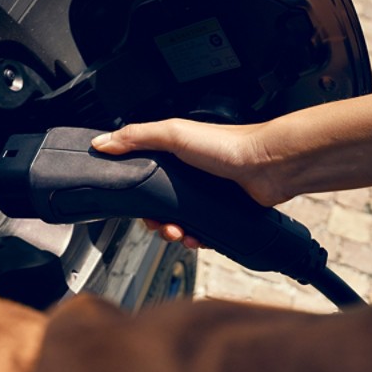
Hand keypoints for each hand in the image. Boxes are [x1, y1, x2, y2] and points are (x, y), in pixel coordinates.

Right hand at [90, 95, 371, 247]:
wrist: (268, 166)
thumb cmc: (228, 144)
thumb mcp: (173, 133)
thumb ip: (136, 137)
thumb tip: (102, 143)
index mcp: (174, 155)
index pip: (143, 177)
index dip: (135, 194)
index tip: (131, 205)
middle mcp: (190, 176)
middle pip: (160, 205)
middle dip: (154, 219)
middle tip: (156, 224)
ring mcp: (206, 196)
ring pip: (179, 221)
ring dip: (173, 232)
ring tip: (176, 233)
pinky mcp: (222, 214)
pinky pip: (202, 233)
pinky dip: (194, 239)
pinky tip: (193, 238)